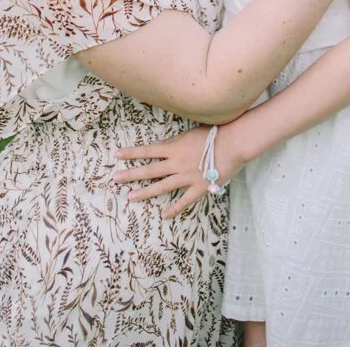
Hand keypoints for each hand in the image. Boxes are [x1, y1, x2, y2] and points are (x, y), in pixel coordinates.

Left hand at [115, 126, 244, 218]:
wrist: (234, 144)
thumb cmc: (214, 134)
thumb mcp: (188, 134)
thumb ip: (174, 143)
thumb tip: (159, 147)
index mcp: (174, 148)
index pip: (147, 150)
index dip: (131, 152)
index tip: (117, 154)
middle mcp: (177, 163)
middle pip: (149, 169)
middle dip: (131, 174)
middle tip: (115, 179)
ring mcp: (187, 177)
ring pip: (162, 186)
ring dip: (145, 192)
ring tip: (130, 196)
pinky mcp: (200, 187)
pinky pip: (185, 201)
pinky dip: (175, 209)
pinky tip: (164, 215)